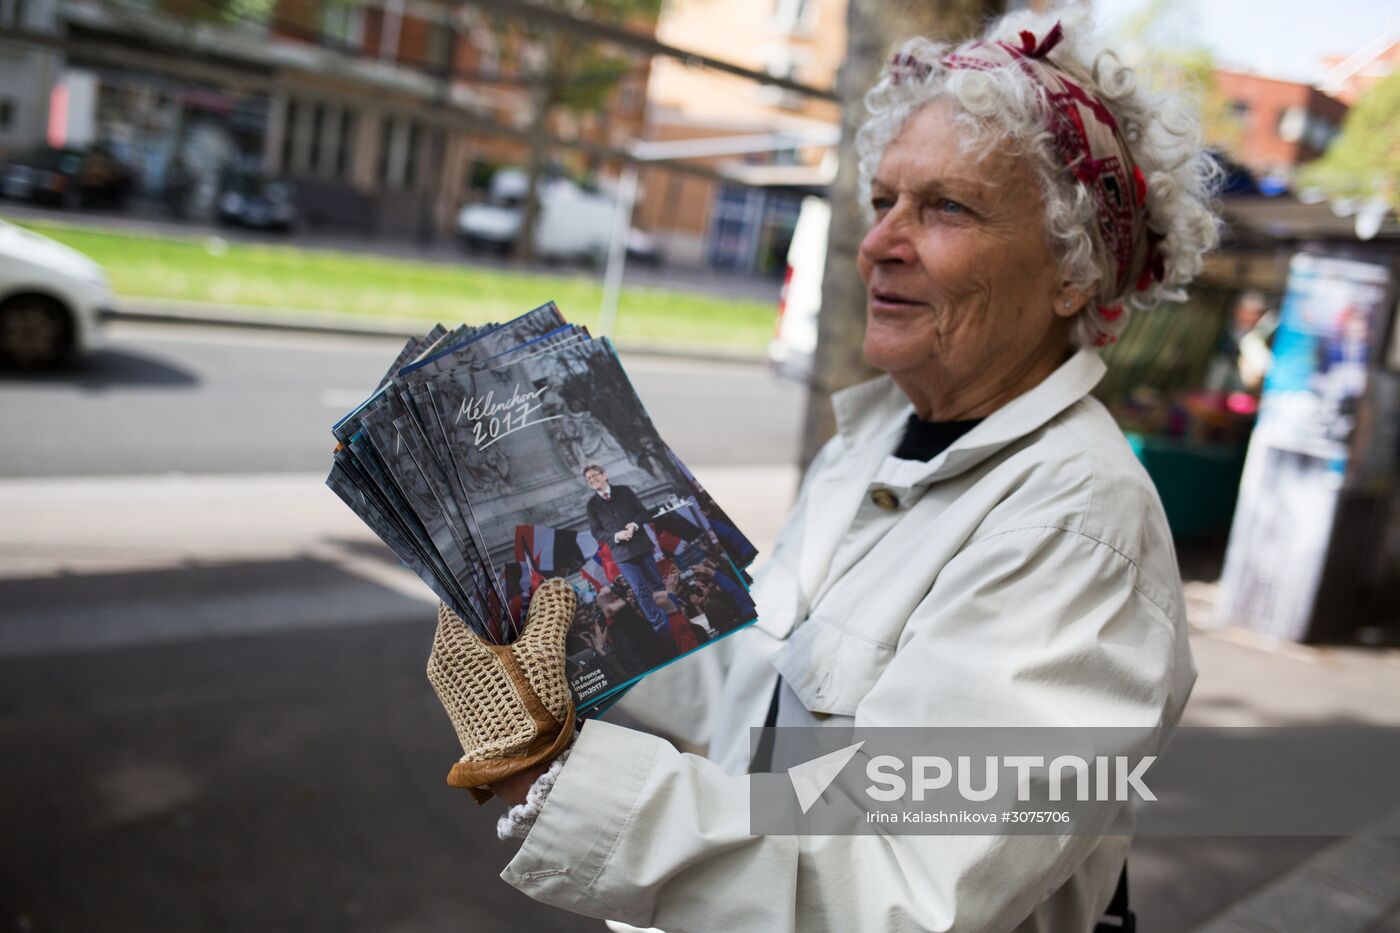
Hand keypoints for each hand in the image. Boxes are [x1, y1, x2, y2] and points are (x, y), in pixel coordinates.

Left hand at [426, 578, 576, 803]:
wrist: (523, 773)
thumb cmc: (525, 707)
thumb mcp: (543, 653)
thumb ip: (550, 613)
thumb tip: (556, 587)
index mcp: (451, 644)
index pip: (459, 594)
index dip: (485, 576)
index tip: (513, 564)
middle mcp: (445, 662)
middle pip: (475, 618)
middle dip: (509, 603)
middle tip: (541, 586)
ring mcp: (457, 685)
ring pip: (486, 643)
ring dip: (515, 630)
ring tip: (550, 615)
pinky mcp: (473, 703)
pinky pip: (491, 666)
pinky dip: (513, 655)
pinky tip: (546, 650)